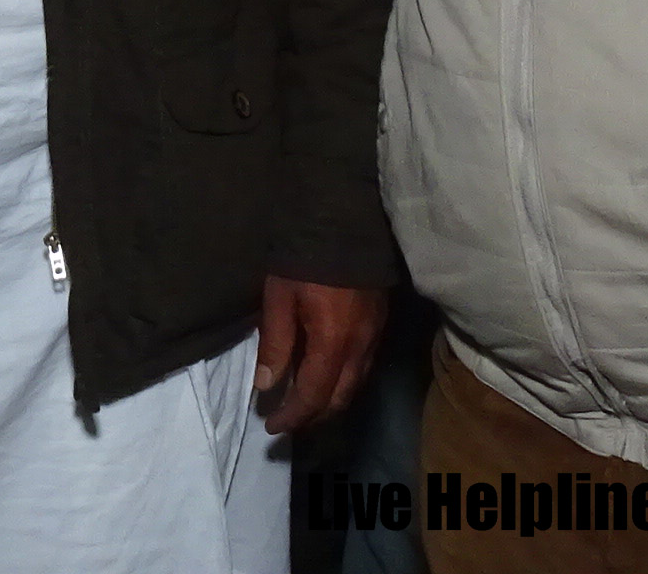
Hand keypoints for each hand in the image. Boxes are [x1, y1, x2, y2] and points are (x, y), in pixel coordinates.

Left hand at [252, 275, 383, 434]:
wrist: (346, 221)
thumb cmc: (304, 259)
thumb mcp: (279, 299)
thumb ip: (274, 344)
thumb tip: (267, 386)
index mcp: (333, 343)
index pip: (313, 396)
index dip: (293, 416)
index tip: (272, 426)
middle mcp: (360, 347)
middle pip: (340, 398)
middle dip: (314, 416)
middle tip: (288, 421)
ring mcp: (375, 336)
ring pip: (355, 385)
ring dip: (331, 401)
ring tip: (305, 405)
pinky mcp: (380, 324)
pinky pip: (364, 367)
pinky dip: (344, 382)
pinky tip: (327, 376)